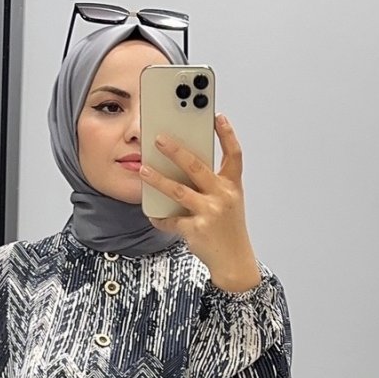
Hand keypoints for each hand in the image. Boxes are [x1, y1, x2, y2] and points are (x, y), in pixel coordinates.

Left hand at [139, 113, 259, 285]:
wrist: (234, 262)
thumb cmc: (228, 229)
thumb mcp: (228, 203)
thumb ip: (213, 184)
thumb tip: (185, 165)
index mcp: (232, 186)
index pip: (234, 155)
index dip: (227, 134)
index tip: (217, 116)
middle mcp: (223, 196)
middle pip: (197, 167)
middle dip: (176, 151)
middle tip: (159, 139)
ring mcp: (209, 213)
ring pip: (178, 191)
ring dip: (158, 179)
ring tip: (144, 169)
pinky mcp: (196, 229)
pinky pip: (172, 220)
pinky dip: (161, 217)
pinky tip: (153, 214)